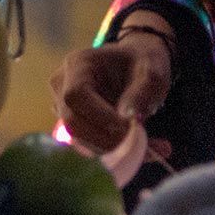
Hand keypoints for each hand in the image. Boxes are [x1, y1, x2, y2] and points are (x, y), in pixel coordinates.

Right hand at [50, 13, 173, 151]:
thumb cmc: (142, 63)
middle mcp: (62, 85)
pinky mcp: (72, 125)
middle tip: (138, 142)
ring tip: (148, 147)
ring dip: (112, 148)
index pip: (76, 95)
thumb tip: (127, 118)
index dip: (100, 116)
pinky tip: (139, 149)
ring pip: (78, 139)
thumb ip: (142, 92)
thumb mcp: (152, 71)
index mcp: (78, 64)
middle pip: (72, 122)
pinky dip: (113, 152)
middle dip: (105, 138)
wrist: (137, 65)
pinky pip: (87, 145)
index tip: (128, 126)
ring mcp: (62, 106)